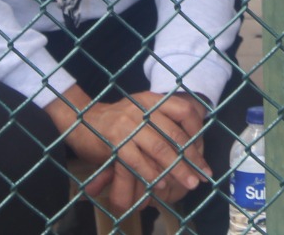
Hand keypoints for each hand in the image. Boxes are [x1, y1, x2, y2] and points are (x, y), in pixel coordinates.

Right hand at [48, 89, 210, 213]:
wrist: (80, 119)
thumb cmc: (116, 121)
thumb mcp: (140, 112)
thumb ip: (161, 123)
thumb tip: (191, 147)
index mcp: (151, 100)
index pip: (184, 110)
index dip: (198, 132)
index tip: (203, 151)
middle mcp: (142, 109)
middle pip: (175, 134)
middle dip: (192, 158)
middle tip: (203, 175)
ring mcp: (129, 125)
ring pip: (161, 149)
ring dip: (177, 169)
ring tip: (189, 183)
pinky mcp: (116, 142)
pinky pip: (139, 161)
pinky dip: (152, 174)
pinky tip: (161, 184)